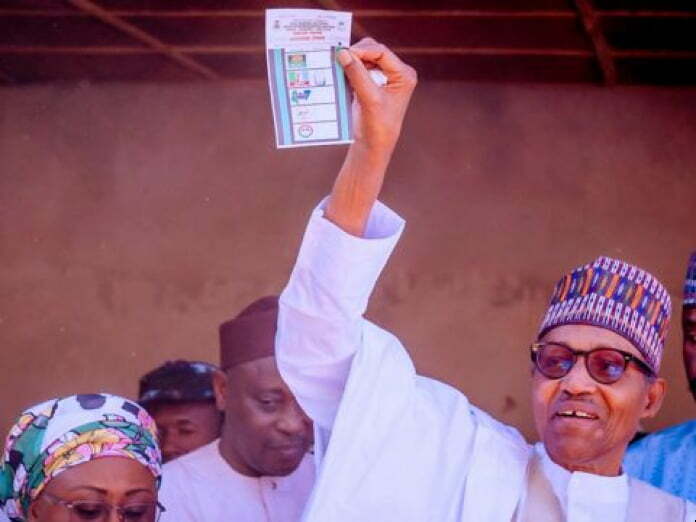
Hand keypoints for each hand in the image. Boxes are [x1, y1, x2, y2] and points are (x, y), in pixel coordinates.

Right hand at [325, 41, 415, 236]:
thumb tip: (343, 53)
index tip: (344, 53)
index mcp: (404, 75)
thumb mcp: (369, 99)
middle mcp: (396, 73)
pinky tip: (339, 72)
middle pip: (374, 51)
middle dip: (356, 54)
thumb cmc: (377, 126)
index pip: (382, 53)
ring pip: (365, 58)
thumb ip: (357, 74)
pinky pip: (359, 68)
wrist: (373, 145)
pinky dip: (349, 68)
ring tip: (337, 64)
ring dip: (351, 61)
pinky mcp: (372, 83)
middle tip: (338, 58)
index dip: (363, 50)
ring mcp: (384, 77)